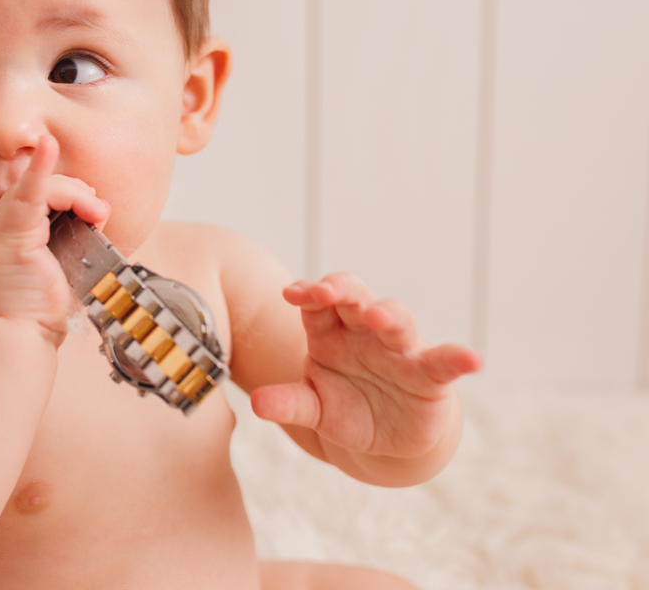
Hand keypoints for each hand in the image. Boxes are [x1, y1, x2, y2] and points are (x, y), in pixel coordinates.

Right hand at [0, 134, 109, 344]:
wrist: (13, 340)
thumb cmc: (34, 318)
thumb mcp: (57, 277)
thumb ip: (68, 251)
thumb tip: (98, 236)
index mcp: (6, 237)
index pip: (37, 199)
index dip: (70, 198)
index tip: (94, 215)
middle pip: (42, 188)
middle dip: (78, 194)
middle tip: (98, 215)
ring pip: (44, 187)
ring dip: (78, 195)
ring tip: (97, 214)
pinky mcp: (9, 231)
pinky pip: (27, 190)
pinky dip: (41, 167)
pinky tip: (48, 145)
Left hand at [250, 273, 481, 459]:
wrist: (387, 439)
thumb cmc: (346, 410)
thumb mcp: (314, 410)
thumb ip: (289, 404)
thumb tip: (257, 403)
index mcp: (329, 333)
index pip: (317, 303)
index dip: (308, 293)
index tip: (293, 293)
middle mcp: (364, 332)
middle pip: (355, 298)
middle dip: (343, 290)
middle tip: (328, 291)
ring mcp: (399, 350)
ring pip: (396, 320)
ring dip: (388, 315)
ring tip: (378, 316)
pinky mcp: (431, 376)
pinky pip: (445, 362)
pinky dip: (459, 358)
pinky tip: (472, 359)